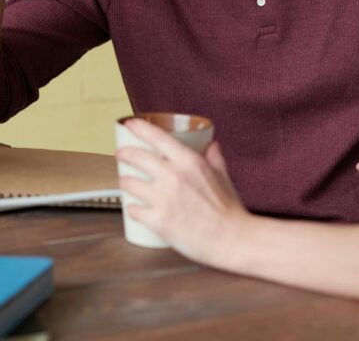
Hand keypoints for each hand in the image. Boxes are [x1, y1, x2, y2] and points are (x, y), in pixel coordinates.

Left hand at [116, 118, 250, 268]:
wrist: (232, 240)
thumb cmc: (229, 209)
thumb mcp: (222, 175)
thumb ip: (214, 157)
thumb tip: (211, 144)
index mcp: (189, 161)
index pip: (157, 136)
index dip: (139, 127)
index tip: (130, 124)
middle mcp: (173, 176)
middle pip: (136, 157)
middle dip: (124, 154)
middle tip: (121, 155)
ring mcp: (164, 199)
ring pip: (129, 183)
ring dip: (124, 182)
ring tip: (125, 183)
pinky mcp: (159, 221)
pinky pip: (134, 210)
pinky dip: (132, 209)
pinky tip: (134, 208)